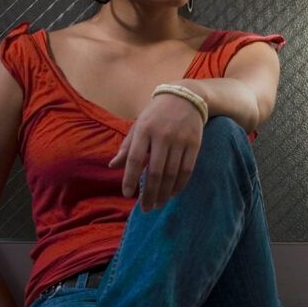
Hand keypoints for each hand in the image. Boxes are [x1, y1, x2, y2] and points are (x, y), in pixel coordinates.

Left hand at [108, 92, 204, 211]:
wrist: (185, 97)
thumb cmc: (156, 114)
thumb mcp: (139, 125)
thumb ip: (127, 147)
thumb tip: (112, 166)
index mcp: (144, 130)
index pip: (135, 159)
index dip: (130, 178)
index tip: (127, 194)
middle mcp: (162, 135)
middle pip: (155, 171)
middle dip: (149, 193)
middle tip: (145, 208)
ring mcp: (180, 140)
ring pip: (172, 173)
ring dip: (164, 193)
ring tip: (157, 204)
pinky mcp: (195, 143)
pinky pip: (187, 170)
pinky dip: (179, 185)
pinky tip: (172, 194)